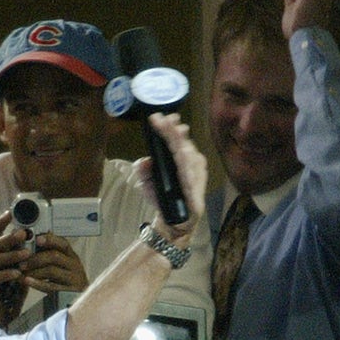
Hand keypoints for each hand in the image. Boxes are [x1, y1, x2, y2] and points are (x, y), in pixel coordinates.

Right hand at [0, 210, 32, 326]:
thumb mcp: (19, 268)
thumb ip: (22, 254)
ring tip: (27, 253)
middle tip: (24, 233)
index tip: (10, 212)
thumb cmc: (12, 290)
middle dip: (9, 237)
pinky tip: (19, 274)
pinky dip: (8, 274)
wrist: (3, 314)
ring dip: (12, 255)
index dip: (0, 222)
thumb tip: (36, 236)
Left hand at [19, 232, 89, 293]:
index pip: (62, 243)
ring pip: (52, 271)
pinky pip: (51, 287)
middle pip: (55, 256)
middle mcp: (74, 265)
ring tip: (21, 272)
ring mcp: (73, 279)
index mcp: (71, 255)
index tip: (37, 239)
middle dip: (35, 258)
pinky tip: (26, 281)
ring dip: (34, 270)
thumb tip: (35, 237)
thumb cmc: (66, 280)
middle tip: (21, 262)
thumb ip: (50, 253)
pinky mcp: (69, 292)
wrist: (84, 301)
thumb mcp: (62, 265)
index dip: (49, 239)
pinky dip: (37, 283)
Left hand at [136, 112, 205, 245]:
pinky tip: (185, 155)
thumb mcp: (146, 182)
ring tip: (177, 131)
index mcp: (179, 161)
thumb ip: (142, 170)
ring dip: (183, 144)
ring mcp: (196, 178)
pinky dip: (190, 167)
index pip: (174, 141)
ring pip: (191, 157)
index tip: (159, 117)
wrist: (171, 222)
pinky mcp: (197, 192)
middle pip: (183, 145)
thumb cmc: (161, 198)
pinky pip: (194, 179)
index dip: (168, 128)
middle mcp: (190, 166)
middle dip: (175, 131)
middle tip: (166, 119)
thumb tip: (145, 160)